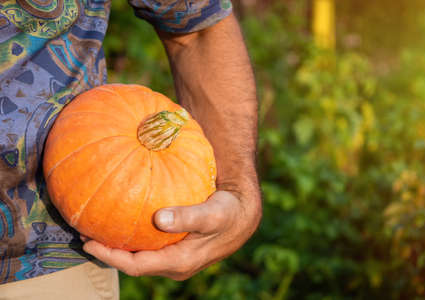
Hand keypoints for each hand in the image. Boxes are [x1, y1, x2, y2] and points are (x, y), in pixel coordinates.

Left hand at [82, 190, 260, 279]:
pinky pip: (149, 247)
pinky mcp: (177, 248)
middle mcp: (174, 265)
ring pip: (141, 256)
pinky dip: (134, 239)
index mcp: (179, 261)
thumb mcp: (211, 215)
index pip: (137, 265)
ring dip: (120, 246)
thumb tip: (160, 219)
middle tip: (85, 235)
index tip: (89, 243)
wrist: (242, 216)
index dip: (111, 257)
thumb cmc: (227, 213)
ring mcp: (176, 258)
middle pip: (134, 264)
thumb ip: (187, 217)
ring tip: (99, 230)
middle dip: (109, 253)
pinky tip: (126, 223)